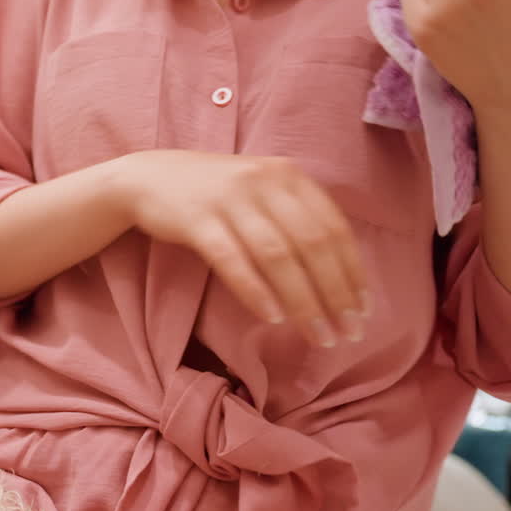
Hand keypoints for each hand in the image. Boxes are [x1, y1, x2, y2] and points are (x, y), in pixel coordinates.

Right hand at [119, 150, 368, 347]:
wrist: (148, 177)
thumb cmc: (214, 193)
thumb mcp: (261, 190)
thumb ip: (296, 217)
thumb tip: (338, 275)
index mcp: (288, 175)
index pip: (334, 227)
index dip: (353, 272)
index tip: (362, 310)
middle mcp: (264, 181)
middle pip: (311, 244)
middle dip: (335, 294)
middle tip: (347, 333)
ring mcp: (230, 199)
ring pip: (277, 256)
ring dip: (303, 301)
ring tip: (317, 335)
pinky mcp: (197, 219)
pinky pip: (232, 260)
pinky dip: (255, 291)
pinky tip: (271, 318)